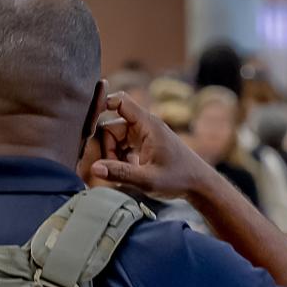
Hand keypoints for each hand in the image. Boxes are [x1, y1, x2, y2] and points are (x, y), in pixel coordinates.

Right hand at [89, 92, 220, 203]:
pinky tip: (130, 172)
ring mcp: (144, 135)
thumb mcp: (147, 180)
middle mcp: (145, 126)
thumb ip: (120, 173)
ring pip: (116, 139)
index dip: (102, 105)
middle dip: (107, 148)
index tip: (87, 119)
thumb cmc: (179, 179)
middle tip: (113, 169)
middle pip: (112, 127)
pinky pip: (123, 146)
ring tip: (125, 174)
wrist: (199, 185)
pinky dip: (120, 159)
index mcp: (148, 125)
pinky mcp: (144, 145)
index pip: (121, 101)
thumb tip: (94, 168)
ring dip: (113, 156)